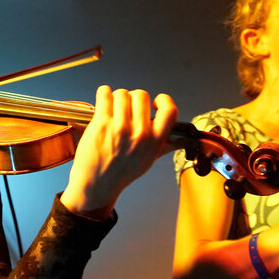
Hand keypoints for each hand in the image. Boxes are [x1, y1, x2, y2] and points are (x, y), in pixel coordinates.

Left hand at [60, 85, 176, 218]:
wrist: (97, 185)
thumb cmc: (120, 173)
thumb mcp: (149, 160)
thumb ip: (164, 145)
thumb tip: (181, 138)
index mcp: (154, 142)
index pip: (170, 111)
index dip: (163, 100)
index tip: (155, 101)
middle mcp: (140, 134)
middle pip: (141, 95)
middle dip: (133, 97)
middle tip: (127, 107)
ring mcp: (120, 128)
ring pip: (122, 94)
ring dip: (117, 97)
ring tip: (113, 107)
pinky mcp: (101, 124)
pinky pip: (105, 95)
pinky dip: (104, 93)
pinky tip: (103, 101)